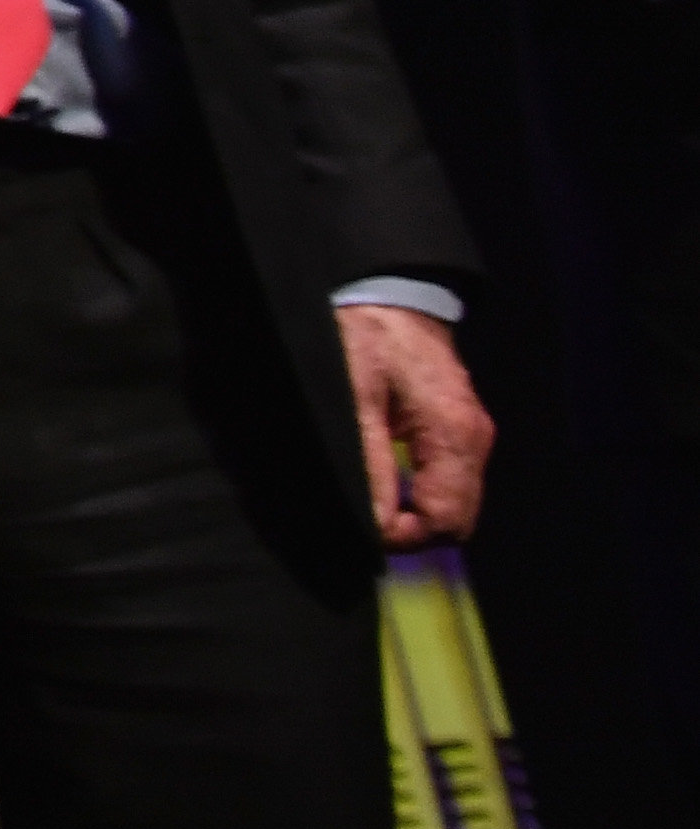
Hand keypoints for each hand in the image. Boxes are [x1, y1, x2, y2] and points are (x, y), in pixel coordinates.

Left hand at [341, 303, 491, 547]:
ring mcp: (469, 435)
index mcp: (456, 435)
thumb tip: (373, 521)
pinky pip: (445, 479)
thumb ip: (368, 462)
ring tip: (371, 497)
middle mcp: (473, 440)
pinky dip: (417, 490)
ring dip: (413, 510)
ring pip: (451, 502)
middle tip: (364, 515)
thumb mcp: (355, 398)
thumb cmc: (369, 335)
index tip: (364, 526)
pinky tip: (385, 478)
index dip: (405, 536)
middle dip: (411, 528)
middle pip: (456, 519)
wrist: (388, 293)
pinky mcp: (456, 428)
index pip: (449, 521)